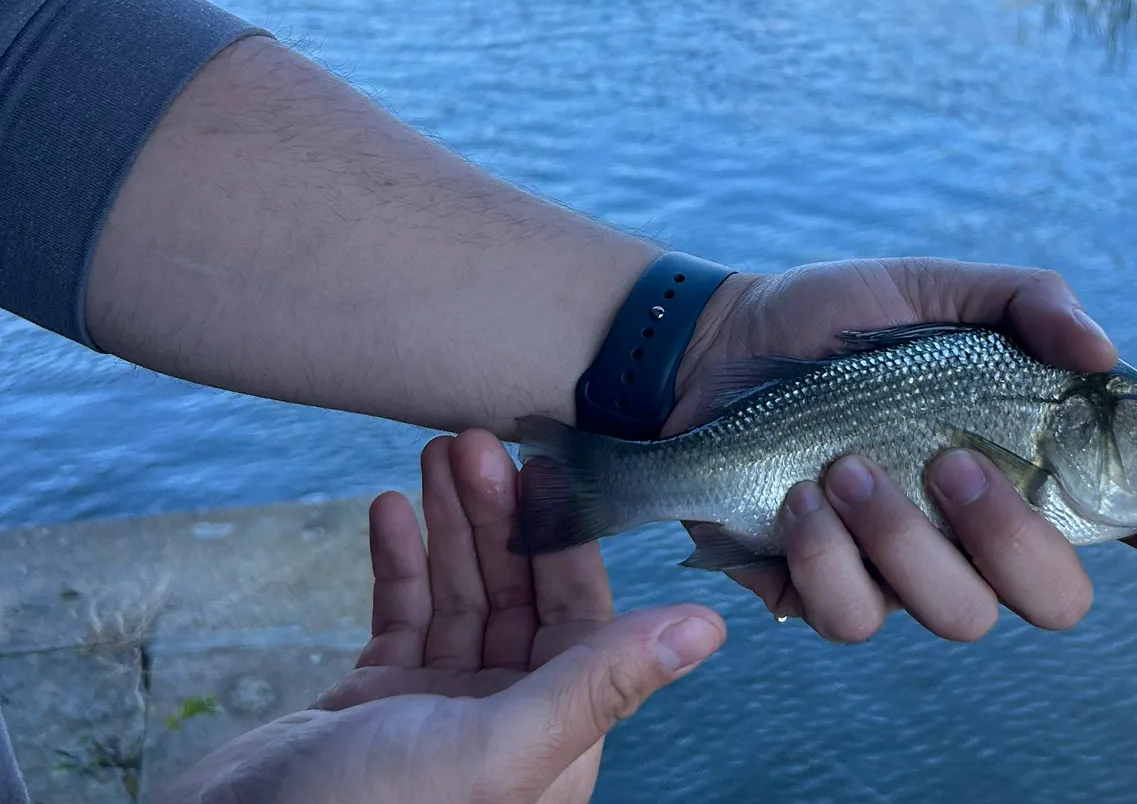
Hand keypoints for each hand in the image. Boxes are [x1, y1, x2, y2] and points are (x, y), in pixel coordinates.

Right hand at [164, 430, 724, 803]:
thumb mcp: (496, 748)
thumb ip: (599, 682)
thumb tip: (710, 627)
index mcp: (552, 744)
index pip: (579, 617)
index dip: (563, 536)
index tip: (544, 462)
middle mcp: (505, 726)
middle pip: (516, 595)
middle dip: (499, 515)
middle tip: (475, 439)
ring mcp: (436, 713)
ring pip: (460, 595)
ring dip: (452, 522)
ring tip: (437, 450)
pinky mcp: (374, 704)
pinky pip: (401, 615)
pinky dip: (399, 560)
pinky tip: (389, 508)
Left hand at [666, 259, 1136, 643]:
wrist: (725, 344)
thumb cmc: (846, 319)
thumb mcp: (939, 289)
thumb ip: (1028, 303)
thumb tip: (1104, 351)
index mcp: (1031, 459)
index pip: (1135, 515)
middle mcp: (983, 529)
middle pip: (1057, 597)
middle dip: (1013, 538)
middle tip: (953, 462)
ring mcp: (911, 569)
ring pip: (958, 615)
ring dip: (903, 538)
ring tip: (844, 463)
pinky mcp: (831, 590)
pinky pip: (854, 618)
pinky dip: (828, 557)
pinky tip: (799, 496)